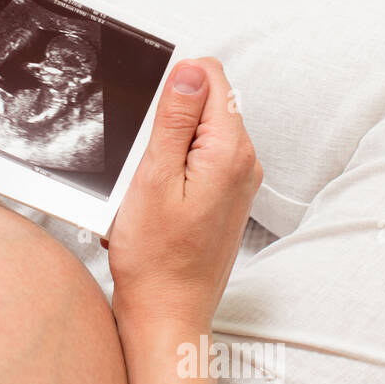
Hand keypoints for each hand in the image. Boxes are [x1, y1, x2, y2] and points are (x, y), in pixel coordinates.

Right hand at [106, 57, 262, 335]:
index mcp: (229, 151)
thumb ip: (175, 120)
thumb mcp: (154, 178)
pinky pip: (199, 158)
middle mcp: (243, 161)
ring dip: (166, 146)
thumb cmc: (155, 259)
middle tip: (141, 160)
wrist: (167, 314)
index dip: (172, 81)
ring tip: (146, 186)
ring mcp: (238, 180)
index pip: (210, 77)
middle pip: (206, 102)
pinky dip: (171, 168)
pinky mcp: (227, 195)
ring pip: (199, 131)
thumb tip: (190, 70)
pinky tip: (154, 199)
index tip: (146, 114)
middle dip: (166, 118)